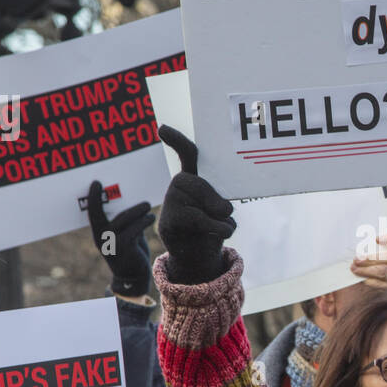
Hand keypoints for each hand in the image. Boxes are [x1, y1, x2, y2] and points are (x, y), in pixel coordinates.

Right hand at [87, 181, 154, 297]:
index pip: (92, 213)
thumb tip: (135, 202)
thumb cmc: (130, 252)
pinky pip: (134, 230)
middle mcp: (101, 238)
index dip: (93, 198)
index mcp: (98, 233)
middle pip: (106, 213)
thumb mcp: (125, 235)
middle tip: (122, 186)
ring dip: (137, 210)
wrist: (134, 277)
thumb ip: (127, 222)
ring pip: (123, 219)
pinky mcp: (124, 249)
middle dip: (113, 198)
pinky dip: (143, 221)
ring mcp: (111, 244)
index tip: (96, 183)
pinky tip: (150, 217)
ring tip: (147, 205)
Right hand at [157, 126, 236, 284]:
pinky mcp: (168, 221)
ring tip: (221, 226)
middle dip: (216, 200)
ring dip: (220, 218)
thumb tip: (224, 210)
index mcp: (193, 176)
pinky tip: (221, 231)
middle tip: (225, 211)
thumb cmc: (214, 226)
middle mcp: (178, 184)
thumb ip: (224, 200)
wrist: (200, 257)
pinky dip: (217, 227)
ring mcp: (170, 201)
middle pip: (199, 183)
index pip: (187, 154)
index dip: (176, 140)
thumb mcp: (223, 208)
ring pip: (202, 203)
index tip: (161, 129)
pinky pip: (198, 218)